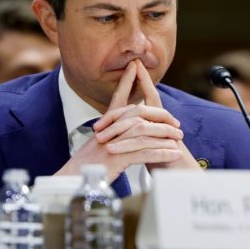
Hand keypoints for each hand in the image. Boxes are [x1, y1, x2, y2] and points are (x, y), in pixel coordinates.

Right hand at [55, 60, 194, 181]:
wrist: (70, 181)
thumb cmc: (83, 167)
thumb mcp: (95, 147)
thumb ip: (108, 138)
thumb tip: (118, 135)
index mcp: (104, 127)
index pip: (116, 99)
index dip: (126, 82)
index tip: (135, 68)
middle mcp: (108, 131)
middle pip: (137, 113)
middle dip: (159, 115)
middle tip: (176, 123)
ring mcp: (113, 144)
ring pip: (144, 132)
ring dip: (165, 135)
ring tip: (179, 140)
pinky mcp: (117, 158)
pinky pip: (145, 153)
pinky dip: (162, 153)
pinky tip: (173, 155)